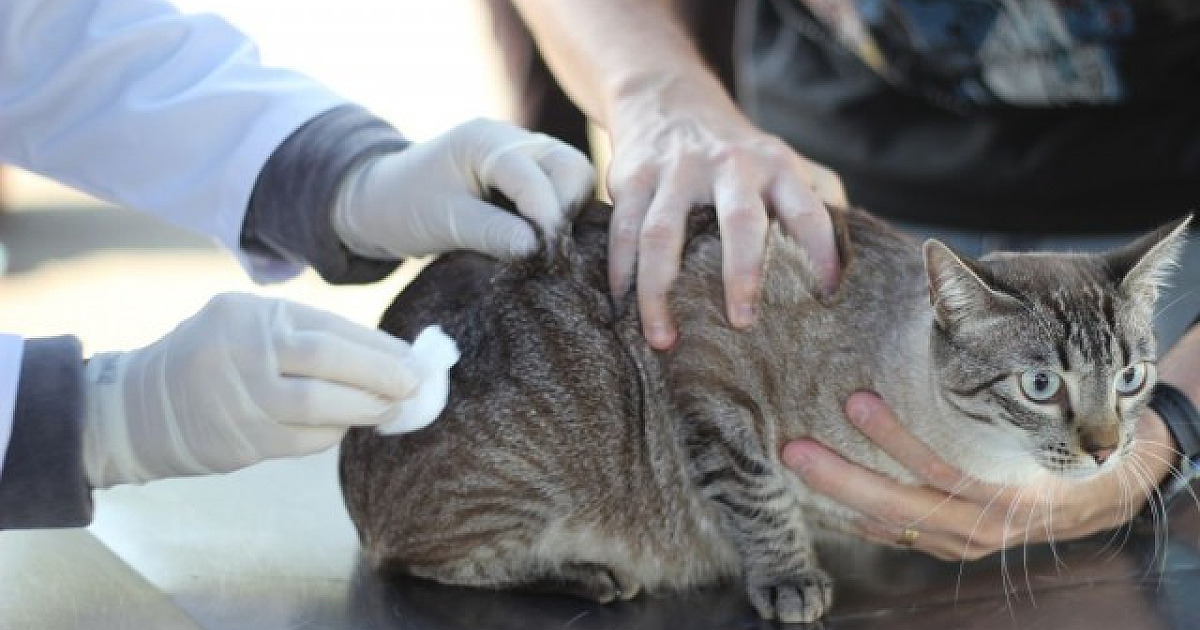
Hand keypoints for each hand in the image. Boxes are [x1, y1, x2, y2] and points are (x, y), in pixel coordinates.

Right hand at [82, 293, 422, 486]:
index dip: (379, 346)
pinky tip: (348, 426)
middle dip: (382, 373)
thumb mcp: (248, 325)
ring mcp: (240, 398)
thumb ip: (306, 334)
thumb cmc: (215, 358)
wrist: (140, 407)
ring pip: (321, 406)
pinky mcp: (241, 441)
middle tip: (416, 384)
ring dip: (366, 408)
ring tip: (392, 407)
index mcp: (252, 315)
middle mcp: (245, 351)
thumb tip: (385, 354)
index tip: (414, 357)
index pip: (331, 328)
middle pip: (329, 360)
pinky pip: (304, 440)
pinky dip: (334, 434)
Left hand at [333, 118, 594, 260]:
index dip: (549, 218)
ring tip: (548, 247)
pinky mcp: (529, 172)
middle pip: (570, 167)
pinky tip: (546, 239)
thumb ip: (493, 233)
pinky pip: (562, 187)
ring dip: (569, 212)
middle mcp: (512, 138)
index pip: (536, 176)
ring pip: (573, 176)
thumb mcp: (446, 224)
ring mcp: (524, 152)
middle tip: (551, 252)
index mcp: (485, 141)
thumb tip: (538, 249)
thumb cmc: (406, 207)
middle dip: (568, 210)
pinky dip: (562, 212)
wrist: (384, 199)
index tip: (549, 256)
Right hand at [604, 81, 844, 348]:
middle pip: (739, 222)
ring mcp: (677, 170)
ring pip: (663, 235)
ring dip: (660, 292)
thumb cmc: (736, 152)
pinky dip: (621, 272)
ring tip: (664, 338)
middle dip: (742, 274)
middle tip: (742, 324)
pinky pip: (624, 231)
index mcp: (777, 166)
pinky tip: (623, 306)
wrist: (667, 96)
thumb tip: (851, 269)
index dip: (821, 255)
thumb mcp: (783, 163)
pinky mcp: (634, 176)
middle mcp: (730, 165)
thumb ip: (818, 204)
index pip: (809, 212)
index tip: (825, 299)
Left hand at [782, 392, 1178, 560]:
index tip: (854, 400)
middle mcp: (985, 525)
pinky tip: (829, 504)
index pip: (941, 468)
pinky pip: (903, 539)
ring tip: (800, 461)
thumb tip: (944, 281)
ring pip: (895, 526)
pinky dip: (866, 522)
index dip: (895, 437)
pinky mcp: (955, 547)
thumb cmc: (1072, 433)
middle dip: (843, 479)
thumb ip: (1004, 369)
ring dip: (843, 495)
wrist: (1108, 490)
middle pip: (902, 506)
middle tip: (794, 449)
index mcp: (1010, 492)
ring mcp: (968, 542)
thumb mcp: (1049, 406)